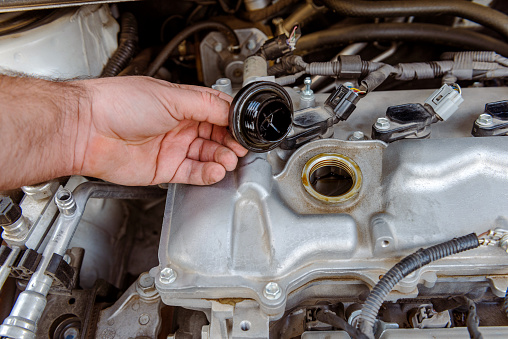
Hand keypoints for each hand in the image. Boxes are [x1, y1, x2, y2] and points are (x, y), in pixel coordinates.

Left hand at [73, 76, 246, 185]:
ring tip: (228, 160)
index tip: (243, 130)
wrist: (86, 130)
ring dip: (221, 159)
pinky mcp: (164, 169)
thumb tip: (231, 111)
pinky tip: (215, 170)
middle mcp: (178, 125)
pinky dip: (207, 174)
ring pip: (206, 156)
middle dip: (230, 143)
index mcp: (181, 103)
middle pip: (215, 136)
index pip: (216, 112)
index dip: (232, 122)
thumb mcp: (171, 97)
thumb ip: (205, 105)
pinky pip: (192, 174)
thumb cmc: (117, 104)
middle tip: (239, 148)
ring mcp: (172, 148)